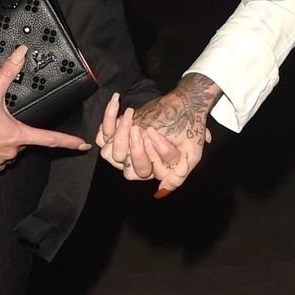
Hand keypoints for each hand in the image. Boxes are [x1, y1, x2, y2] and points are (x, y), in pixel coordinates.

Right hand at [0, 46, 92, 172]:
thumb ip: (8, 72)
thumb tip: (21, 53)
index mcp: (19, 134)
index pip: (51, 139)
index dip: (69, 142)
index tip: (83, 145)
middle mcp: (13, 151)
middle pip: (24, 140)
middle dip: (15, 130)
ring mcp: (0, 161)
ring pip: (10, 150)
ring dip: (3, 141)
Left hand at [97, 73, 219, 195]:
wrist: (184, 105)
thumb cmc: (189, 129)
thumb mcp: (191, 154)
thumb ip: (178, 175)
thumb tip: (162, 192)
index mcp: (153, 170)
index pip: (142, 170)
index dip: (143, 154)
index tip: (152, 133)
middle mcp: (136, 162)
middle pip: (123, 164)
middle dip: (130, 146)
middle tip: (137, 127)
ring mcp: (124, 148)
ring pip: (110, 152)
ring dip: (118, 132)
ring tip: (130, 114)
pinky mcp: (116, 133)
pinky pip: (103, 133)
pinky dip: (107, 118)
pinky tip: (117, 103)